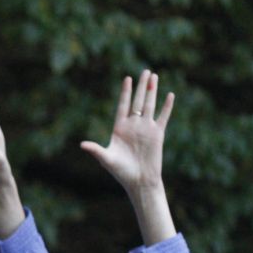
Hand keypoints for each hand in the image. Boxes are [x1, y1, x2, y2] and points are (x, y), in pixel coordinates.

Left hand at [81, 70, 173, 193]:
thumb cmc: (120, 171)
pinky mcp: (157, 134)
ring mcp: (146, 129)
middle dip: (140, 87)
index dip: (125, 93)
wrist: (138, 180)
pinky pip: (163, 117)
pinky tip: (170, 95)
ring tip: (154, 77)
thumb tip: (82, 145)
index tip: (127, 78)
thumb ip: (96, 150)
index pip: (122, 106)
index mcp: (119, 129)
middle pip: (137, 102)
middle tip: (144, 71)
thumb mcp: (106, 159)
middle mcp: (133, 126)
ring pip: (150, 105)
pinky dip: (167, 107)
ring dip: (152, 91)